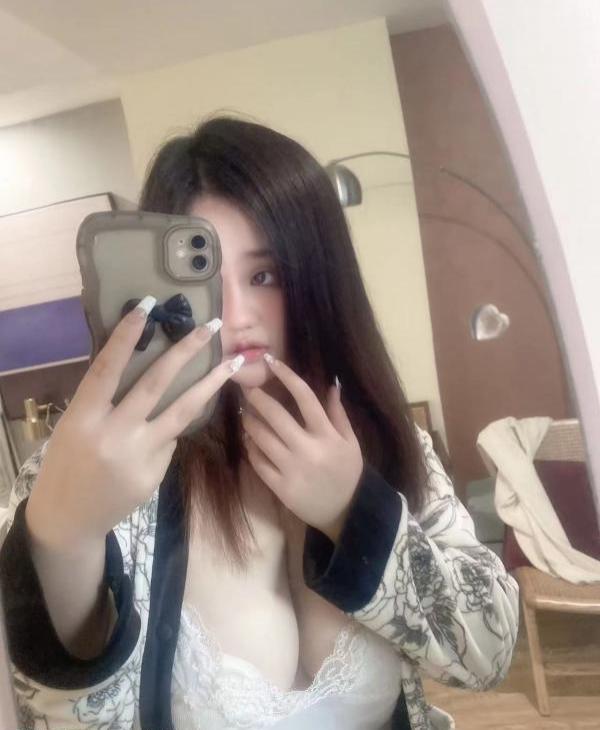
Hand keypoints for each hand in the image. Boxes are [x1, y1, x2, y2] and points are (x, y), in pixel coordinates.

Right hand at [26, 300, 240, 548]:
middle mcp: (114, 434)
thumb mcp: (74, 426)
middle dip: (186, 351)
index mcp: (84, 418)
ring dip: (211, 384)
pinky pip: (171, 440)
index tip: (148, 306)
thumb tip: (142, 365)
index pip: (107, 368)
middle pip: (156, 384)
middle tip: (211, 326)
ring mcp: (139, 455)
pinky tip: (160, 434)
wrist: (70, 517)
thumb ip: (103, 400)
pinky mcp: (157, 473)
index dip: (126, 336)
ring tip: (234, 363)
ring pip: (182, 412)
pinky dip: (171, 429)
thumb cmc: (68, 462)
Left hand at [241, 356, 363, 542]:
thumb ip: (338, 414)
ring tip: (245, 414)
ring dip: (249, 422)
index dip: (287, 376)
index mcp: (328, 435)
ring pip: (262, 438)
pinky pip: (258, 462)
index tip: (271, 362)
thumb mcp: (350, 442)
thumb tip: (331, 385)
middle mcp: (308, 449)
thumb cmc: (348, 473)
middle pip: (277, 416)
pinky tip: (249, 440)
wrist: (345, 512)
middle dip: (257, 398)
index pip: (306, 398)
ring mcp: (292, 469)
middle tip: (246, 388)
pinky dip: (251, 448)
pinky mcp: (280, 487)